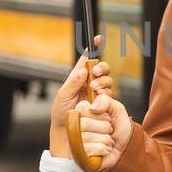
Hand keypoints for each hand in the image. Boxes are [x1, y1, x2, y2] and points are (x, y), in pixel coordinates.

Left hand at [48, 39, 114, 161]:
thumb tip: (83, 70)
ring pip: (108, 81)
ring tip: (94, 91)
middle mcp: (89, 84)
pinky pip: (110, 96)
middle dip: (102, 68)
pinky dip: (106, 95)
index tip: (98, 38)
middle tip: (96, 74)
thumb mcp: (63, 96)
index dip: (93, 48)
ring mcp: (97, 95)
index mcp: (78, 78)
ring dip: (103, 83)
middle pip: (102, 69)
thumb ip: (73, 82)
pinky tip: (98, 100)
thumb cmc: (61, 114)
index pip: (87, 60)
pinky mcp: (103, 105)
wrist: (67, 134)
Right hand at [81, 91, 133, 171]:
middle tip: (109, 131)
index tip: (108, 119)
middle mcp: (75, 127)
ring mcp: (75, 142)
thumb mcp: (117, 110)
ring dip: (105, 139)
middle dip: (104, 128)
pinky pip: (88, 150)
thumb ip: (106, 101)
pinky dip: (102, 149)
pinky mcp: (78, 156)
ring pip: (86, 137)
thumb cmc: (119, 128)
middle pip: (84, 123)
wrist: (126, 148)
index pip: (82, 107)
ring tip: (108, 141)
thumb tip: (93, 107)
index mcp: (82, 113)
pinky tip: (105, 150)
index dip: (99, 114)